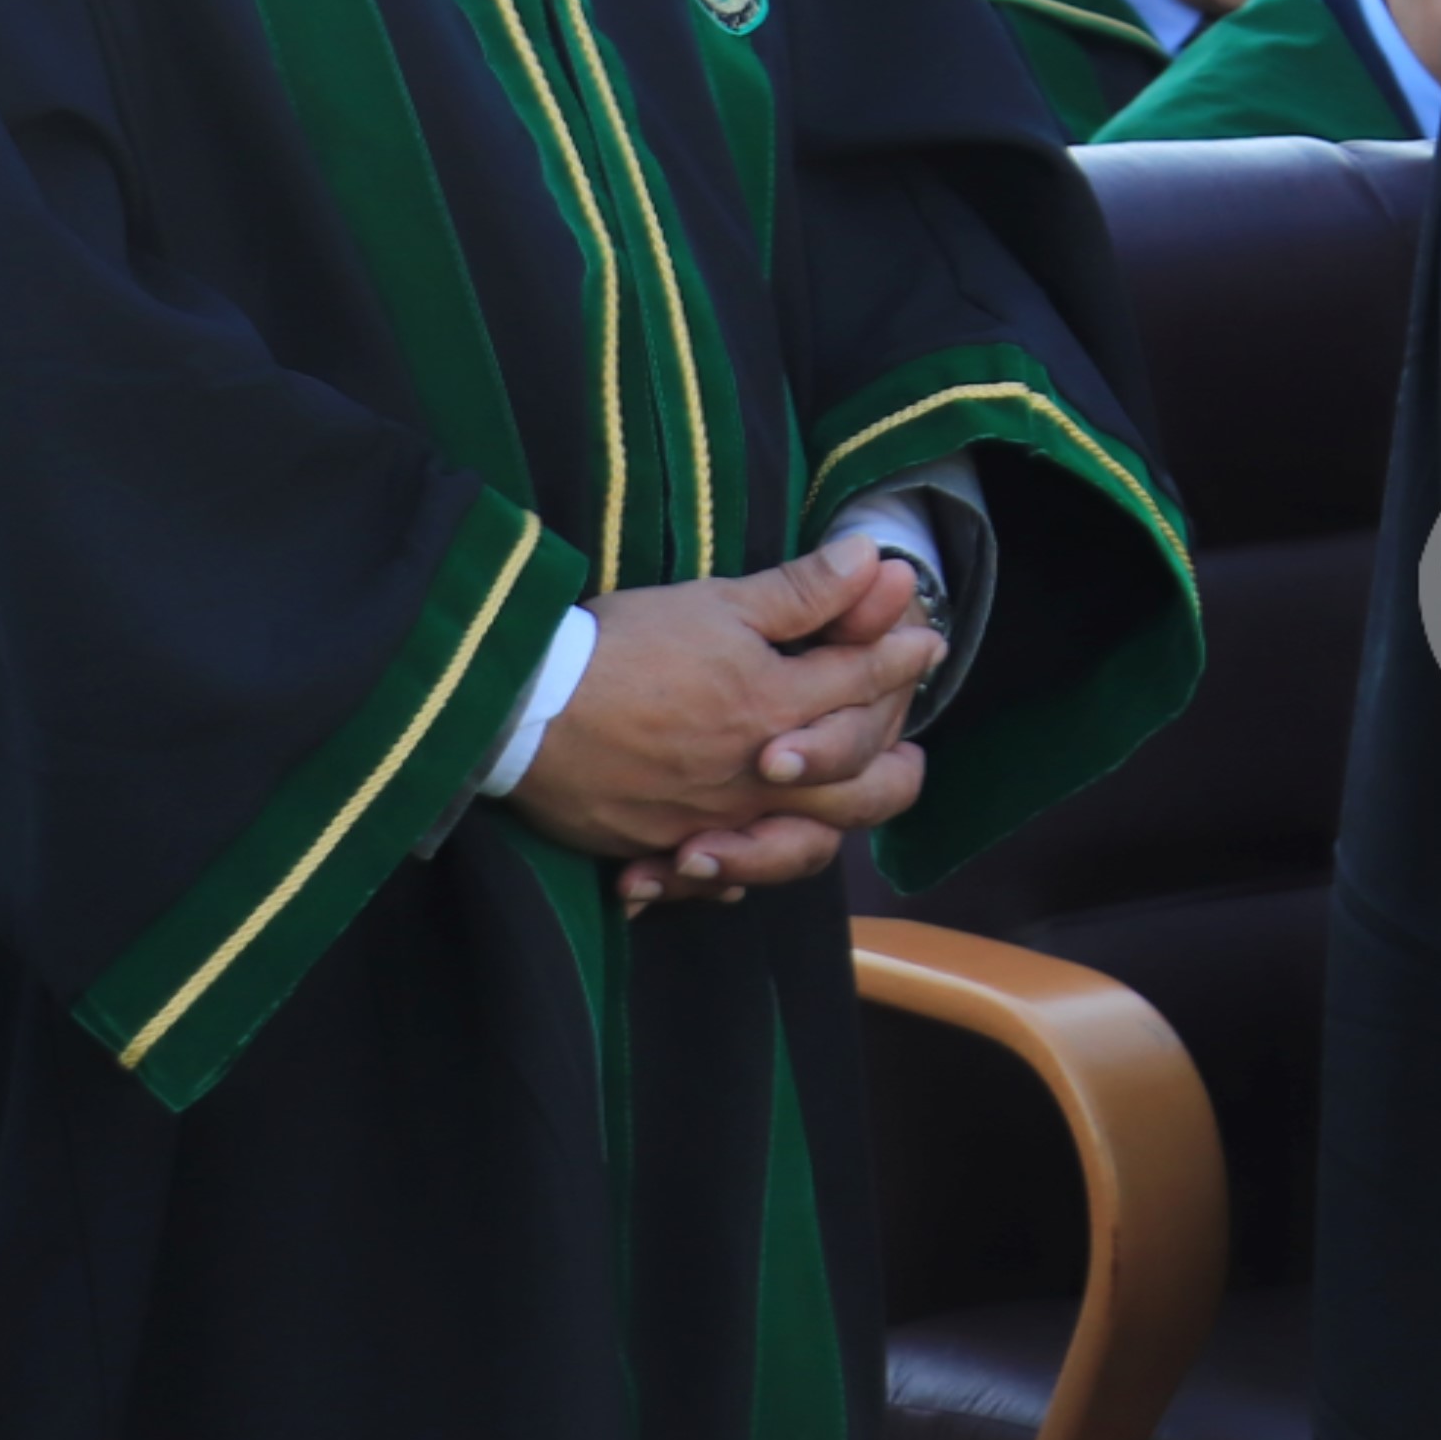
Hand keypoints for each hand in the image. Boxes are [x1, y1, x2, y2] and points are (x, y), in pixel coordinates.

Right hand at [511, 544, 940, 899]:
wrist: (517, 707)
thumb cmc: (618, 646)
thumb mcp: (715, 603)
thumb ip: (801, 590)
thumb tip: (872, 557)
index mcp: (775, 708)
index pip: (862, 686)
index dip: (899, 658)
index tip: (922, 642)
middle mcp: (754, 779)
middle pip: (860, 790)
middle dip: (893, 763)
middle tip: (902, 746)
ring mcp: (710, 822)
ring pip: (799, 850)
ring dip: (827, 829)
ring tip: (832, 807)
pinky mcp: (658, 847)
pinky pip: (715, 882)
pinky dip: (734, 876)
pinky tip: (736, 866)